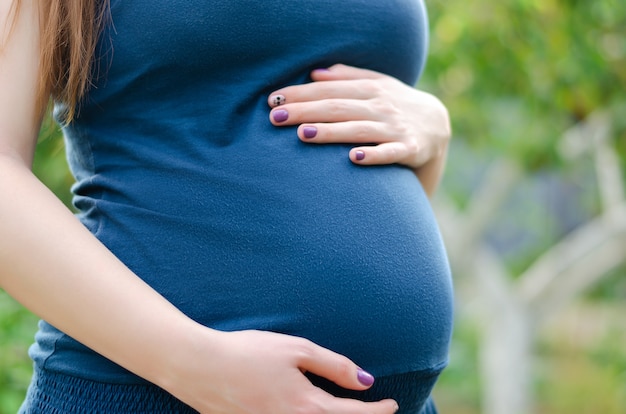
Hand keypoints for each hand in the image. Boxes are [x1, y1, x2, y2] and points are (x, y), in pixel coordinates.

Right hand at [160, 329, 398, 413]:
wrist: (199, 366)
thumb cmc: (248, 352)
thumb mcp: (296, 350)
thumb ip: (334, 366)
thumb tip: (365, 380)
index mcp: (306, 406)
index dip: (377, 412)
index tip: (392, 405)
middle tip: (376, 412)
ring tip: (344, 411)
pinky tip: (308, 410)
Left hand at [268, 64, 450, 194]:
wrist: (439, 126)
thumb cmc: (397, 105)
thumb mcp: (377, 85)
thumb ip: (348, 77)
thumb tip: (315, 73)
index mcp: (370, 89)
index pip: (329, 90)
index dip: (301, 94)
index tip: (273, 100)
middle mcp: (381, 106)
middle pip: (338, 107)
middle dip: (306, 111)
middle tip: (276, 118)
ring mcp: (395, 128)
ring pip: (358, 129)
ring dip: (331, 131)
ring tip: (304, 134)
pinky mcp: (409, 149)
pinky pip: (390, 152)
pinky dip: (374, 155)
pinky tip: (355, 158)